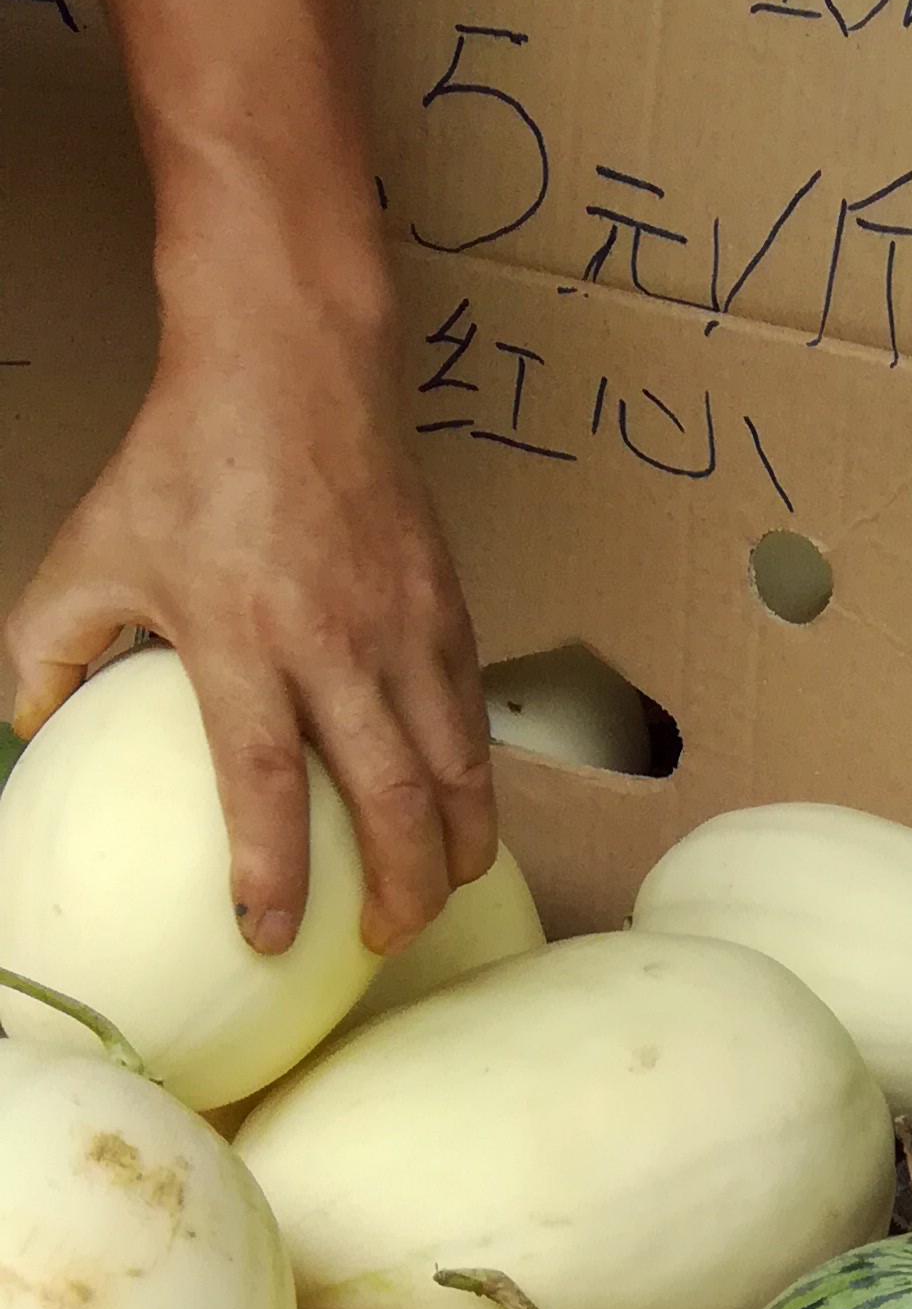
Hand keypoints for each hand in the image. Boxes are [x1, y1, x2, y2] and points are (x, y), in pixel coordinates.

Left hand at [4, 288, 495, 958]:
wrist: (292, 365)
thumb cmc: (185, 458)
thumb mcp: (91, 547)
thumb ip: (48, 645)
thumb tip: (31, 729)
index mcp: (243, 639)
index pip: (267, 784)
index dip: (272, 875)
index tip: (268, 936)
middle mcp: (337, 648)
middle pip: (392, 805)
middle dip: (398, 894)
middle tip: (381, 943)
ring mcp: (405, 634)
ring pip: (455, 776)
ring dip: (454, 854)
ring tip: (435, 896)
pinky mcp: (448, 615)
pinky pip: (472, 725)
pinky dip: (472, 786)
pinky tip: (458, 816)